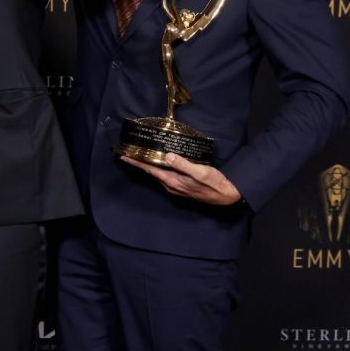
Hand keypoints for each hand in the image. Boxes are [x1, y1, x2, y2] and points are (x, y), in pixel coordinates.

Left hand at [121, 152, 242, 205]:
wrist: (226, 196)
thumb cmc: (214, 183)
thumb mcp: (199, 171)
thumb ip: (183, 164)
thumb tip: (167, 156)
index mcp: (172, 181)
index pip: (150, 170)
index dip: (136, 163)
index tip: (124, 157)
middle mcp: (171, 185)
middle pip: (151, 172)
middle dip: (139, 164)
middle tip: (130, 154)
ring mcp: (176, 187)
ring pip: (158, 175)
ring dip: (148, 166)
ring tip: (141, 157)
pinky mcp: (181, 187)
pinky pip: (165, 176)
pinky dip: (159, 169)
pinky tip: (160, 163)